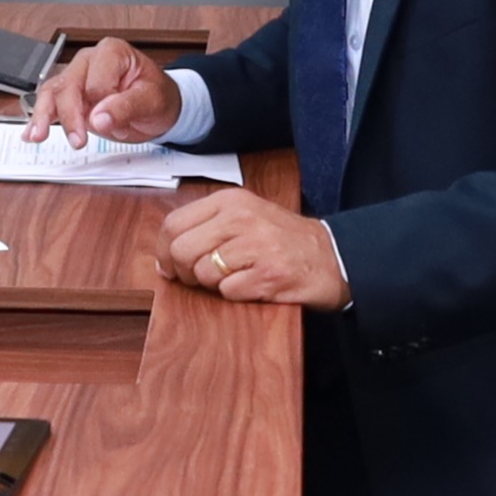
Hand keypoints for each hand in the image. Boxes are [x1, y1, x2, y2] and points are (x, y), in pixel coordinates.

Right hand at [26, 35, 180, 148]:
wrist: (157, 106)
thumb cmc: (157, 96)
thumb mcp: (152, 101)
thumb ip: (126, 107)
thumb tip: (100, 118)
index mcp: (112, 52)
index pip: (97, 81)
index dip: (103, 104)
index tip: (116, 120)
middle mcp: (90, 60)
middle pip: (69, 85)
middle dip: (70, 115)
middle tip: (78, 141)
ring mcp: (77, 77)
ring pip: (52, 92)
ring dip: (43, 116)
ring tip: (37, 136)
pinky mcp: (70, 95)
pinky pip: (50, 103)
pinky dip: (40, 119)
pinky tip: (31, 133)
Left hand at [162, 186, 347, 306]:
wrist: (331, 257)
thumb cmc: (283, 239)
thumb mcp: (245, 216)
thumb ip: (206, 227)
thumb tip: (165, 256)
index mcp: (231, 200)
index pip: (173, 224)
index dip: (164, 251)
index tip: (169, 266)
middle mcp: (241, 218)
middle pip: (182, 251)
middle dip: (185, 272)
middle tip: (202, 278)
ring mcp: (256, 246)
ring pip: (203, 274)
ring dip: (214, 285)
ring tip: (237, 277)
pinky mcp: (268, 274)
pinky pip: (229, 292)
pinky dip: (236, 295)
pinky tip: (254, 285)